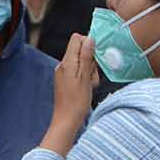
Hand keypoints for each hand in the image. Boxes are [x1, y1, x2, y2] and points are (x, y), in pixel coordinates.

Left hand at [41, 34, 97, 155]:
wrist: (67, 120)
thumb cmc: (76, 102)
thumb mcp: (85, 78)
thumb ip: (86, 57)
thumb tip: (89, 39)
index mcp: (67, 62)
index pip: (77, 39)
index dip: (89, 44)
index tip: (96, 58)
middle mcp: (63, 65)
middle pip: (81, 51)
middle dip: (91, 61)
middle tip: (92, 76)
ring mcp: (64, 73)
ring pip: (82, 62)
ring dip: (90, 71)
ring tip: (90, 85)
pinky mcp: (67, 80)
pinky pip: (79, 72)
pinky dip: (86, 78)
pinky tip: (87, 88)